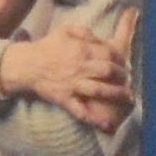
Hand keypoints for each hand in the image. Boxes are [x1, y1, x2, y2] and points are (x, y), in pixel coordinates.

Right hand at [0, 27, 129, 113]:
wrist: (26, 66)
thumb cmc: (47, 47)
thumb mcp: (64, 30)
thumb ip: (84, 31)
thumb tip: (99, 37)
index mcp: (81, 50)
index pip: (109, 53)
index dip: (120, 58)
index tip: (124, 62)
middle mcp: (79, 68)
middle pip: (108, 71)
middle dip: (122, 76)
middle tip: (128, 79)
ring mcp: (73, 85)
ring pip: (99, 90)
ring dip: (116, 94)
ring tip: (129, 97)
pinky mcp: (65, 99)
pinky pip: (80, 111)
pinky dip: (93, 119)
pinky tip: (107, 125)